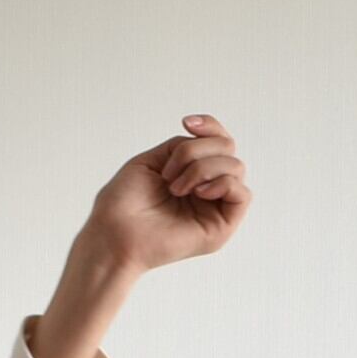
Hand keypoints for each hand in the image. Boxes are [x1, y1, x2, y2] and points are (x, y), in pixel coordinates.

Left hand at [85, 113, 251, 272]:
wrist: (113, 234)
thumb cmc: (123, 203)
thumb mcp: (154, 160)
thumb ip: (184, 145)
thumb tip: (208, 141)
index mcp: (192, 175)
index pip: (218, 141)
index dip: (209, 126)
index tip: (186, 123)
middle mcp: (206, 191)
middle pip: (227, 148)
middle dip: (196, 151)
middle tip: (168, 174)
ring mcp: (214, 209)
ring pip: (235, 167)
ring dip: (202, 169)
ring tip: (174, 188)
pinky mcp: (221, 229)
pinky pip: (243, 194)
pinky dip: (222, 184)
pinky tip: (197, 193)